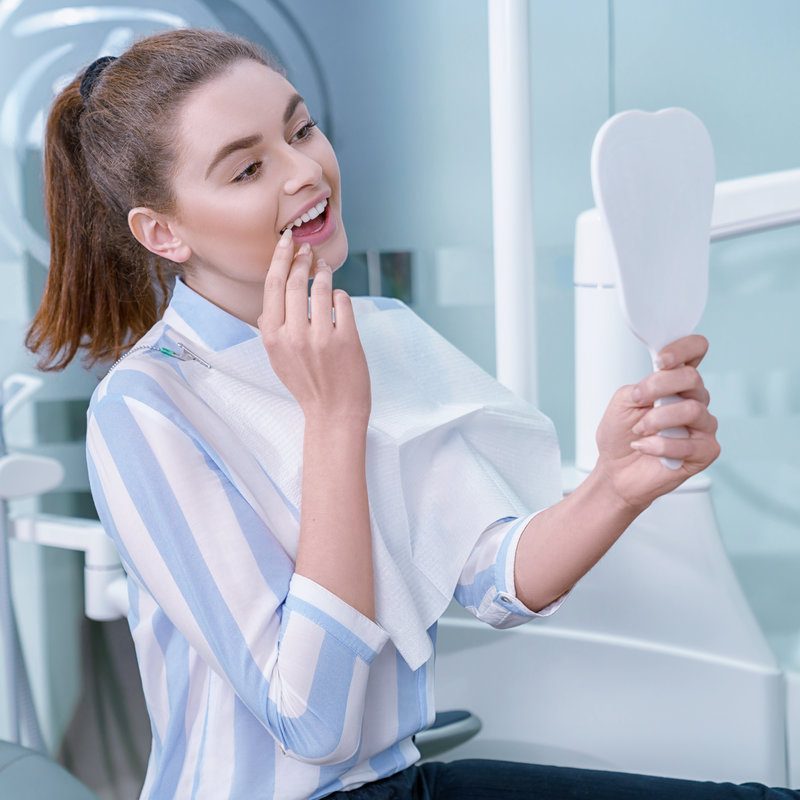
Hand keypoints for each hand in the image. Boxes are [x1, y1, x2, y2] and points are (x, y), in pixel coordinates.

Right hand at [257, 231, 371, 423]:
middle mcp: (293, 335)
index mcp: (272, 337)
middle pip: (296, 282)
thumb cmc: (306, 384)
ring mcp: (321, 337)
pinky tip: (338, 300)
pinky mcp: (346, 340)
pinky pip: (342, 302)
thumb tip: (271, 303)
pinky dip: (340, 296)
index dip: (281, 258)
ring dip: (324, 273)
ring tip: (325, 269)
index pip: (273, 286)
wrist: (333, 412)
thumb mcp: (277, 359)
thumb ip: (271, 330)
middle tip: (308, 251)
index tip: (287, 240)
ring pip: (321, 288)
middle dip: (303, 260)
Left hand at [594, 334, 720, 510]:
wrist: (616, 472)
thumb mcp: (623, 402)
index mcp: (676, 383)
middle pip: (692, 378)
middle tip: (638, 401)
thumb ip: (641, 386)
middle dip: (658, 387)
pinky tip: (644, 447)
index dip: (684, 349)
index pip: (696, 351)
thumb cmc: (621, 436)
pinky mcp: (705, 451)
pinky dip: (660, 445)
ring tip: (638, 431)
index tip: (661, 361)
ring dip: (657, 419)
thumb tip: (663, 385)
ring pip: (692, 409)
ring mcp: (703, 426)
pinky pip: (690, 443)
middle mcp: (694, 400)